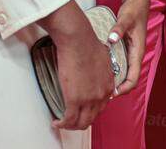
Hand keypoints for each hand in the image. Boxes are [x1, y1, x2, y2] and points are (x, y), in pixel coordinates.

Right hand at [39, 1, 113, 130]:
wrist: (78, 40)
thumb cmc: (88, 43)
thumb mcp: (104, 58)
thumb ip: (103, 68)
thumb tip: (97, 67)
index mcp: (109, 85)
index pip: (102, 106)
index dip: (90, 110)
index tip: (81, 109)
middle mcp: (101, 95)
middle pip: (92, 117)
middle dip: (81, 121)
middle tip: (70, 119)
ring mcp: (89, 99)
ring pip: (81, 122)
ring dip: (71, 125)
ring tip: (62, 122)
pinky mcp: (74, 99)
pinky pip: (68, 119)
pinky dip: (61, 123)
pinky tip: (56, 121)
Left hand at [106, 0, 148, 96]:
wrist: (138, 0)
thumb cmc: (134, 9)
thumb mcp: (127, 17)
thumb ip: (119, 28)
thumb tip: (112, 39)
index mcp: (138, 51)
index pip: (134, 78)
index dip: (124, 89)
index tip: (111, 94)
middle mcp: (135, 54)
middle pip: (129, 79)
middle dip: (117, 89)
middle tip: (100, 94)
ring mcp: (130, 52)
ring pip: (124, 73)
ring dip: (115, 82)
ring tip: (99, 87)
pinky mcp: (125, 48)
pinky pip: (120, 65)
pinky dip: (112, 72)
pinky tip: (100, 71)